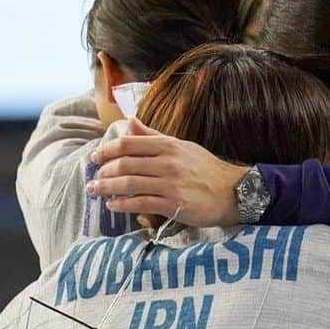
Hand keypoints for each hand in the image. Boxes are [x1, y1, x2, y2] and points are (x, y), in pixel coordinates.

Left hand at [87, 118, 248, 226]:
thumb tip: (130, 123)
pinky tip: (114, 205)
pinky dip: (123, 205)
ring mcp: (171, 184)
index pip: (129, 143)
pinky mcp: (174, 204)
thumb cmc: (207, 169)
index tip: (95, 157)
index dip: (107, 150)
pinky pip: (141, 204)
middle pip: (125, 164)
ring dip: (107, 188)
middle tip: (93, 178)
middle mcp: (168, 162)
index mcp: (169, 145)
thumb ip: (154, 137)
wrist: (235, 191)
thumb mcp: (183, 147)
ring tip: (96, 191)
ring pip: (129, 184)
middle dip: (104, 172)